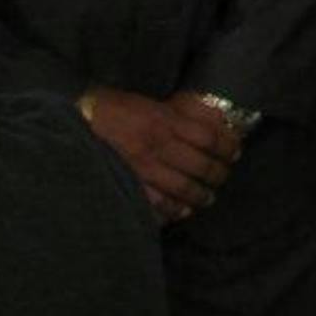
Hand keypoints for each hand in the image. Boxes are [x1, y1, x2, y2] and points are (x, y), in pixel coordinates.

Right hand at [80, 84, 240, 224]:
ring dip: (200, 195)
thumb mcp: (153, 104)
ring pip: (182, 186)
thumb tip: (211, 122)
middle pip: (200, 164)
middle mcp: (158, 145)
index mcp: (165, 121)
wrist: (79, 120)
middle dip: (217, 173)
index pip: (209, 137)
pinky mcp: (128, 182)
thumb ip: (180, 115)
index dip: (227, 146)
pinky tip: (182, 211)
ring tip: (208, 198)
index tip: (236, 151)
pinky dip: (172, 209)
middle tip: (223, 177)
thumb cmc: (117, 109)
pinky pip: (156, 202)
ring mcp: (142, 167)